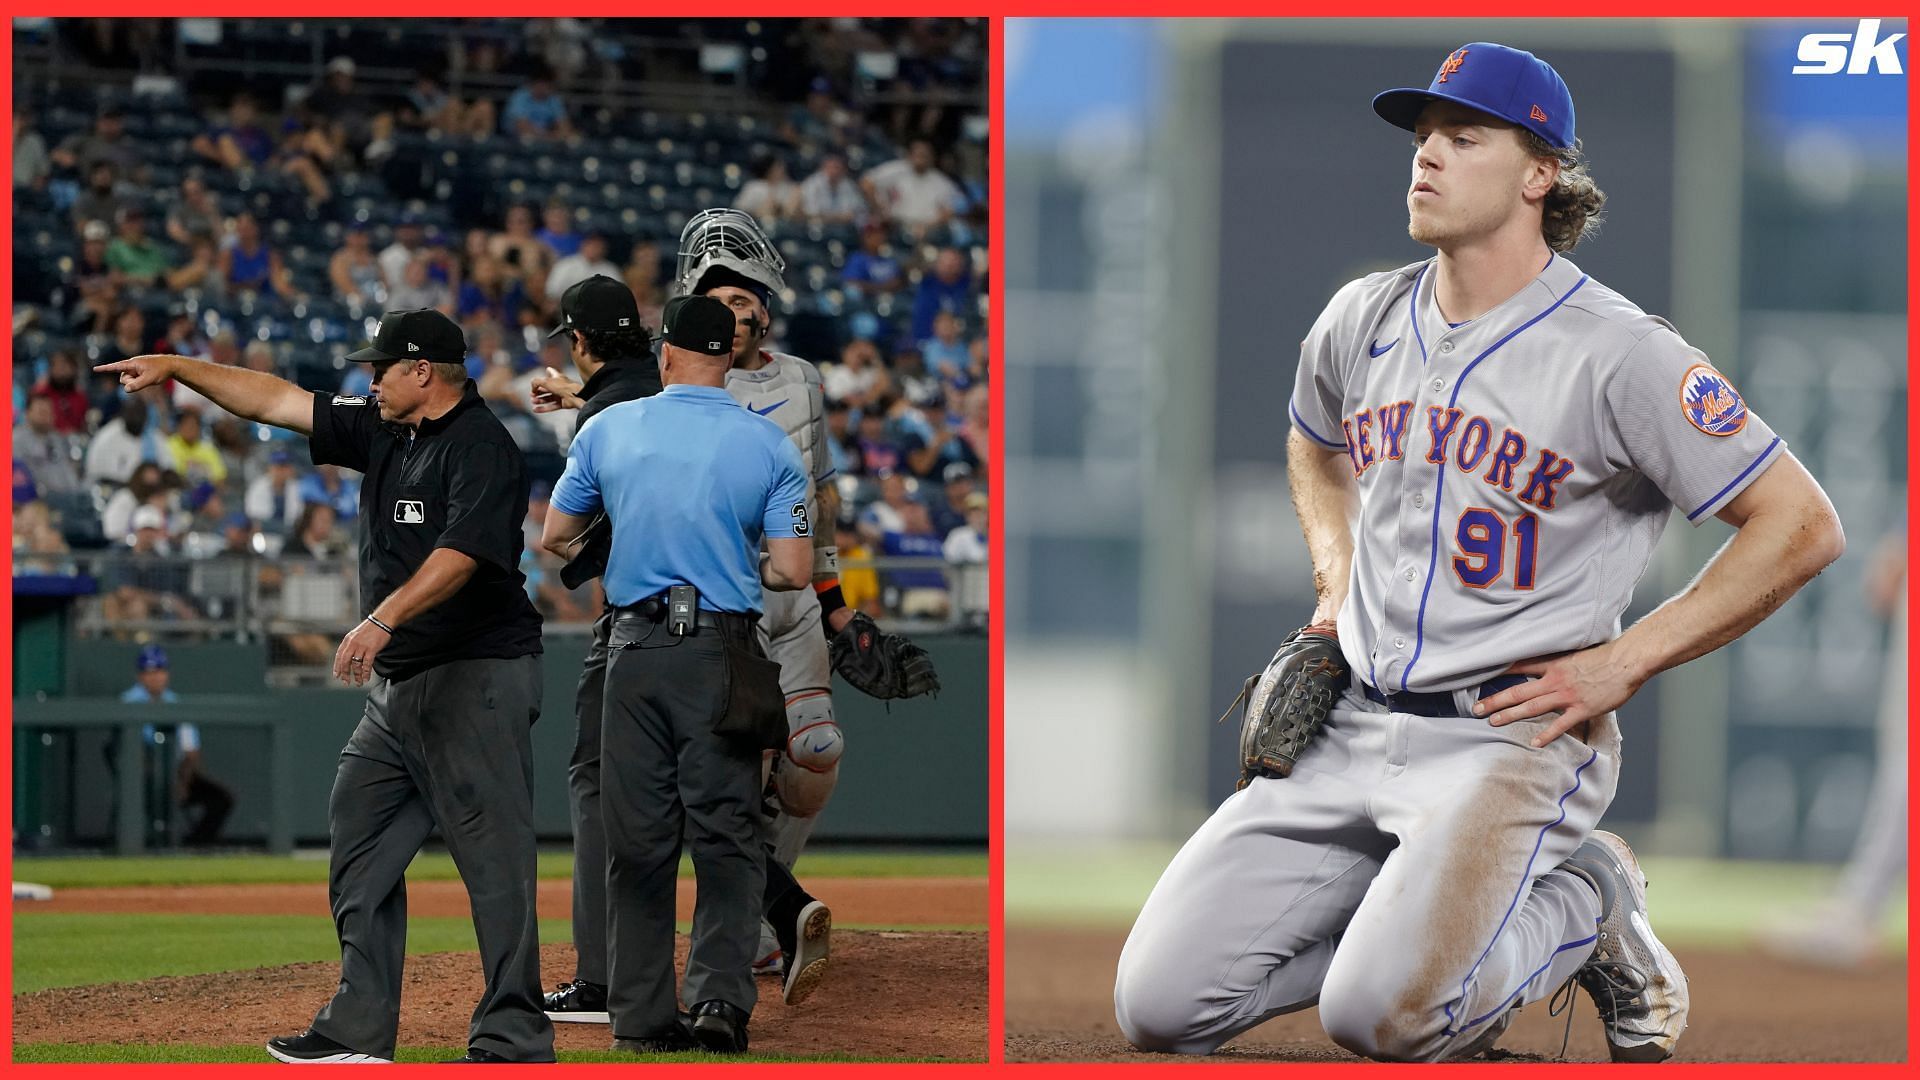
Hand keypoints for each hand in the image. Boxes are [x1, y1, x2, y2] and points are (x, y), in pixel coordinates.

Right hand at [93, 354, 174, 392]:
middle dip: (130, 382)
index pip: (116, 366)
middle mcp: (132, 365)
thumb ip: (137, 385)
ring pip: (128, 380)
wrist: (172, 365)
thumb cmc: (161, 370)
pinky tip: (147, 378)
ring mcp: (135, 368)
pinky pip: (134, 380)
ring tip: (148, 378)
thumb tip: (126, 390)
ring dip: (135, 382)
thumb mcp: (150, 379)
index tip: (94, 369)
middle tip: (144, 380)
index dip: (105, 369)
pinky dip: (138, 382)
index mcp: (132, 364)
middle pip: (123, 378)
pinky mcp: (139, 371)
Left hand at [332, 617, 392, 686]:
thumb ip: (351, 645)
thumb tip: (349, 657)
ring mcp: (361, 646)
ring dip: (357, 675)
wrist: (381, 621)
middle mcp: (352, 644)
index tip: (337, 675)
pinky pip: (367, 664)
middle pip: (345, 662)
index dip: (337, 667)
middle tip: (346, 682)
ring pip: (356, 665)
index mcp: (347, 640)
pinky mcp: (371, 649)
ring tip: (359, 682)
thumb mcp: (356, 634)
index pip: (339, 656)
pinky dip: (366, 672)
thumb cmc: (371, 628)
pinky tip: (366, 678)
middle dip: (345, 674)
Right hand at [530, 366, 583, 412]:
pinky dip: (543, 408)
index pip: (552, 372)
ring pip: (548, 398)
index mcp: (557, 377)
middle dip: (539, 391)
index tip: (547, 369)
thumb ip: (535, 382)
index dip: (549, 371)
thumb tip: (532, 389)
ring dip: (540, 400)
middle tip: (532, 394)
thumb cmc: (562, 386)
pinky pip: (552, 406)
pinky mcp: (563, 403)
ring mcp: (562, 395)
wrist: (574, 396)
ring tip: (533, 401)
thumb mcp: (545, 381)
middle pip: (547, 388)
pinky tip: (536, 409)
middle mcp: (560, 386)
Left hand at [1471, 641, 1644, 747]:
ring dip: (1510, 714)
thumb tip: (1551, 666)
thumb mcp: (1577, 653)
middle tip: (1476, 708)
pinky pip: (1560, 724)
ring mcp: (1567, 695)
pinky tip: (1534, 743)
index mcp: (1553, 664)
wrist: (1627, 661)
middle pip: (1518, 691)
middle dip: (1495, 700)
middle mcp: (1555, 680)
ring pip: (1532, 707)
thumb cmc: (1606, 656)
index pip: (1519, 667)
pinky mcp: (1581, 709)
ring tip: (1493, 721)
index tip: (1481, 678)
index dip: (1499, 673)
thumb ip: (1561, 662)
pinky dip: (1547, 734)